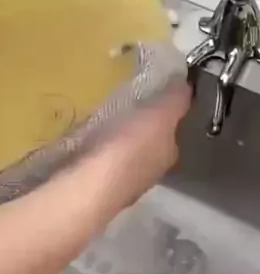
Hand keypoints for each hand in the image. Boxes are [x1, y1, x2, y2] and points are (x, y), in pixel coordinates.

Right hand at [81, 82, 191, 219]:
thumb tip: (187, 84)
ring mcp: (123, 185)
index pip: (172, 132)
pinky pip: (100, 164)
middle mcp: (150, 173)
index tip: (152, 95)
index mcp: (169, 154)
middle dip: (139, 128)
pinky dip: (97, 153)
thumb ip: (175, 100)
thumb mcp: (160, 116)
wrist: (90, 187)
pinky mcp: (96, 189)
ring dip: (116, 141)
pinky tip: (87, 143)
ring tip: (102, 120)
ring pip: (124, 157)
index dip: (165, 114)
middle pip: (148, 146)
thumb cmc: (130, 148)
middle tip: (124, 105)